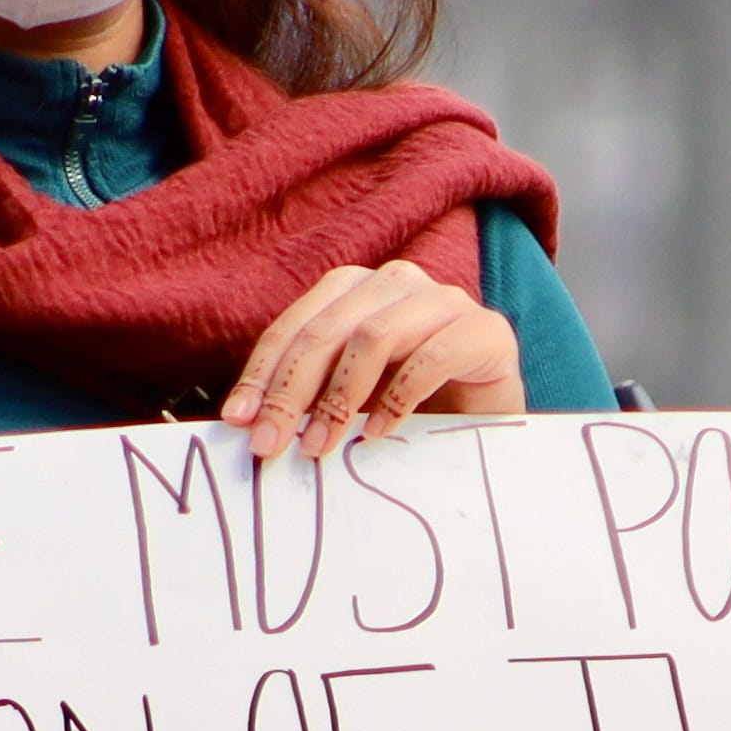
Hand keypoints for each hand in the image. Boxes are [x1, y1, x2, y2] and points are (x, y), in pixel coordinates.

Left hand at [223, 262, 517, 461]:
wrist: (492, 425)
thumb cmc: (411, 411)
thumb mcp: (349, 401)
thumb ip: (307, 401)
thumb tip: (248, 424)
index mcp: (355, 290)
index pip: (296, 325)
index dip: (264, 373)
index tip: (239, 420)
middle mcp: (396, 283)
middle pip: (327, 330)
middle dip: (292, 392)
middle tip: (272, 444)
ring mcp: (444, 301)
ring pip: (374, 336)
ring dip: (339, 398)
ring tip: (321, 446)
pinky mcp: (486, 330)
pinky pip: (432, 356)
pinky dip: (398, 398)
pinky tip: (380, 434)